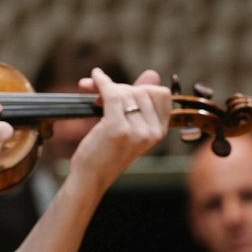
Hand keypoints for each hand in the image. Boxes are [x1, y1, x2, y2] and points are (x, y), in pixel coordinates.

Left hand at [67, 68, 169, 188]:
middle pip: (142, 90)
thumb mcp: (128, 127)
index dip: (140, 88)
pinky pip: (112, 94)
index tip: (122, 93)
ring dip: (108, 89)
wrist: (90, 178)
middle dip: (121, 88)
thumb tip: (152, 73)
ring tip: (94, 98)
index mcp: (160, 132)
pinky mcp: (117, 128)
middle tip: (101, 95)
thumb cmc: (105, 153)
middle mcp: (152, 131)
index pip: (161, 94)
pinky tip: (94, 78)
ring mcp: (137, 130)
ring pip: (126, 92)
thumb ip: (138, 101)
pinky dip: (101, 83)